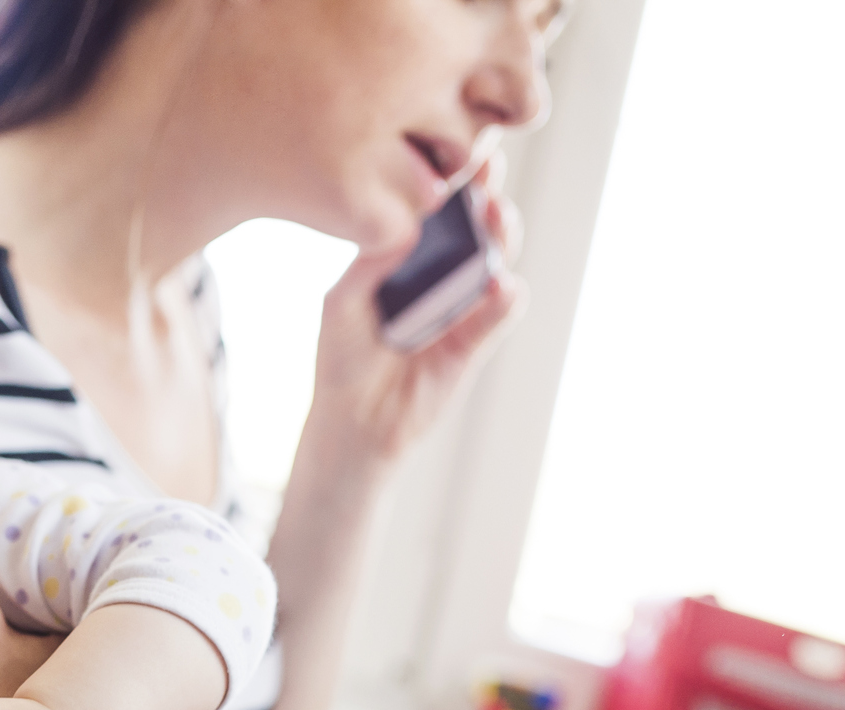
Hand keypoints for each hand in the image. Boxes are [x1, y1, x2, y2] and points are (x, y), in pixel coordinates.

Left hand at [300, 155, 527, 490]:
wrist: (353, 423)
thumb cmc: (341, 358)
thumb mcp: (341, 305)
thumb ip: (369, 267)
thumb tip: (402, 224)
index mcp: (403, 257)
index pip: (433, 210)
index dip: (449, 179)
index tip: (456, 151)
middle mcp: (437, 275)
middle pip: (472, 225)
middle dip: (484, 193)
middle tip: (486, 171)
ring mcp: (460, 305)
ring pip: (494, 260)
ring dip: (501, 234)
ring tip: (496, 216)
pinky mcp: (473, 341)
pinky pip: (497, 313)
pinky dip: (503, 297)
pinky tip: (500, 283)